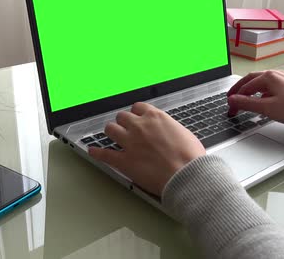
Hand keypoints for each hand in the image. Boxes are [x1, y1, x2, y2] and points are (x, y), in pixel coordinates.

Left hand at [88, 102, 205, 195]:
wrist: (186, 175)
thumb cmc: (190, 157)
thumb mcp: (184, 134)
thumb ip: (170, 130)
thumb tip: (170, 133)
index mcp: (156, 117)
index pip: (138, 107)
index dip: (137, 114)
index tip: (137, 118)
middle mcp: (140, 126)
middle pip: (122, 117)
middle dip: (124, 123)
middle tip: (126, 129)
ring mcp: (130, 142)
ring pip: (111, 129)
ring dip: (112, 133)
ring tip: (112, 136)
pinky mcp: (124, 161)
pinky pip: (104, 154)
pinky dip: (97, 152)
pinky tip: (93, 151)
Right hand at [227, 70, 283, 135]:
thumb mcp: (267, 108)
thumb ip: (247, 103)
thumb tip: (232, 100)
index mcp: (269, 76)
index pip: (245, 85)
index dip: (235, 97)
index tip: (230, 107)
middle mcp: (276, 74)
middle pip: (251, 80)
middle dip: (240, 91)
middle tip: (231, 100)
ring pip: (261, 83)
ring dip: (250, 91)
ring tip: (244, 101)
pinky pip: (270, 87)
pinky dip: (261, 93)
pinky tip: (262, 101)